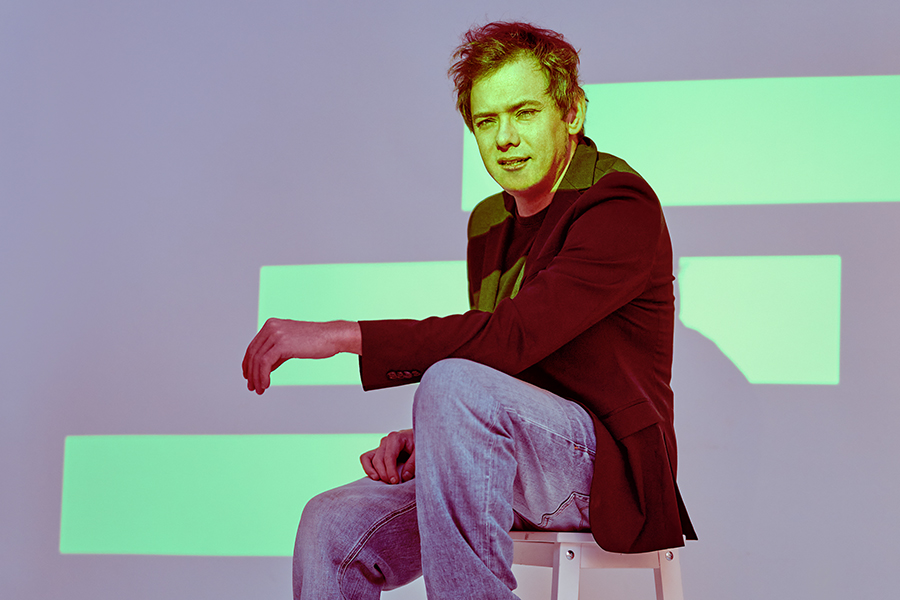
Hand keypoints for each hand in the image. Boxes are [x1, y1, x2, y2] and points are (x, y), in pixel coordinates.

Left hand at [242, 318, 360, 394]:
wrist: (332, 336)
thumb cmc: (316, 341)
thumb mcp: (290, 345)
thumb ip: (276, 354)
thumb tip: (264, 368)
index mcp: (271, 325)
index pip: (253, 346)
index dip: (248, 364)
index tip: (248, 376)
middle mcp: (271, 327)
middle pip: (253, 354)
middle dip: (251, 373)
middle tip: (252, 387)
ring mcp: (276, 334)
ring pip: (257, 360)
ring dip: (256, 378)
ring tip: (259, 389)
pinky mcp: (281, 343)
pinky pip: (265, 363)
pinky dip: (263, 376)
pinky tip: (266, 384)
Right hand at [360, 429, 415, 483]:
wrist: (420, 439)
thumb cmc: (420, 444)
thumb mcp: (420, 452)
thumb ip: (413, 464)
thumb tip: (404, 477)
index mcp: (396, 438)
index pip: (389, 456)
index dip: (390, 470)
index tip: (395, 481)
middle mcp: (386, 441)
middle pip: (379, 459)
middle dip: (384, 473)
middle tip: (393, 484)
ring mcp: (381, 446)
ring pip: (369, 459)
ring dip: (374, 472)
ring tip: (381, 482)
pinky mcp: (378, 452)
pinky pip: (366, 458)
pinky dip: (368, 468)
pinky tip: (375, 477)